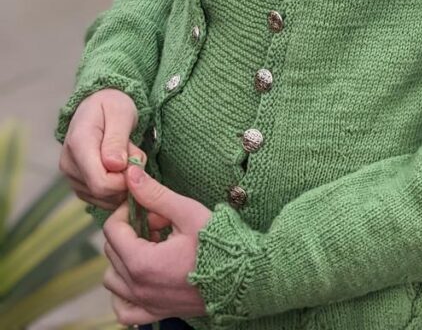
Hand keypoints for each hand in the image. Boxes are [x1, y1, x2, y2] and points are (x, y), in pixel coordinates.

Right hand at [58, 88, 145, 210]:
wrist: (98, 105)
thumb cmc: (112, 105)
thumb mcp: (121, 113)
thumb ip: (117, 139)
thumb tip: (115, 166)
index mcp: (79, 144)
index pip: (101, 182)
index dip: (124, 180)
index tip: (136, 161)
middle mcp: (69, 163)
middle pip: (102, 192)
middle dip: (126, 179)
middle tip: (134, 154)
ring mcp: (70, 175)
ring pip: (103, 198)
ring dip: (122, 182)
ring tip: (126, 156)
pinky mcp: (77, 183)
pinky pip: (100, 198)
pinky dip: (115, 187)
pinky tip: (119, 166)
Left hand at [102, 162, 211, 324]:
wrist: (242, 276)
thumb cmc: (218, 243)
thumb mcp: (187, 212)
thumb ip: (156, 195)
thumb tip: (130, 175)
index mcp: (142, 262)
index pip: (112, 230)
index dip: (126, 211)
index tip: (146, 205)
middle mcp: (137, 287)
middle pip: (112, 252)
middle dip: (131, 231)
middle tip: (159, 221)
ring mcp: (145, 304)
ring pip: (113, 280)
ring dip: (125, 260)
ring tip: (153, 247)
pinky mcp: (155, 313)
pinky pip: (124, 309)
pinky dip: (125, 294)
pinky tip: (142, 277)